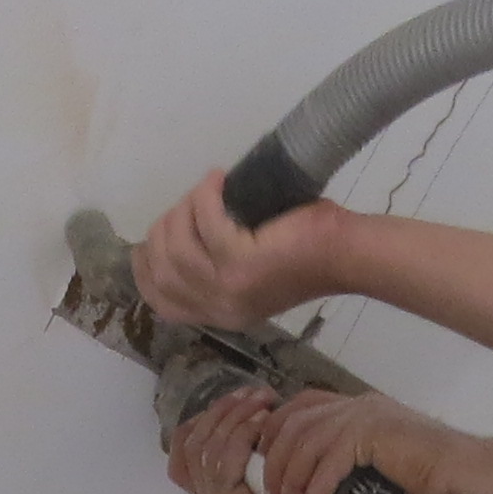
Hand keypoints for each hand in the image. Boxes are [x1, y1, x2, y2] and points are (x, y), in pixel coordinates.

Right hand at [132, 168, 354, 327]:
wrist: (347, 254)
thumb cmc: (306, 253)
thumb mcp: (250, 272)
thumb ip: (215, 266)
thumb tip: (175, 233)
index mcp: (219, 314)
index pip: (161, 301)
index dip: (145, 267)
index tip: (150, 238)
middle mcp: (220, 308)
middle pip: (162, 269)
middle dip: (164, 229)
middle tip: (188, 202)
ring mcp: (230, 289)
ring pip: (177, 247)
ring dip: (184, 209)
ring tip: (206, 189)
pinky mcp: (243, 263)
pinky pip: (206, 223)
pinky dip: (206, 195)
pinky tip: (218, 179)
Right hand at [168, 388, 344, 493]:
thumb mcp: (274, 479)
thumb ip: (258, 455)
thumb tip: (261, 410)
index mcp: (212, 493)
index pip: (184, 447)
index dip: (205, 417)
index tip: (238, 399)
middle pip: (193, 441)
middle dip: (223, 409)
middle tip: (255, 392)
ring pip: (207, 448)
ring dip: (235, 417)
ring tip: (262, 401)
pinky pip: (224, 463)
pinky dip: (242, 436)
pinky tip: (263, 423)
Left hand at [247, 385, 466, 493]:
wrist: (467, 474)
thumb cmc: (435, 482)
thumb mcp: (380, 487)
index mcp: (359, 408)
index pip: (300, 407)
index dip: (277, 434)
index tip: (270, 470)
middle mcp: (356, 405)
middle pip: (291, 424)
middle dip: (274, 465)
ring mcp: (362, 415)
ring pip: (301, 446)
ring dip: (290, 486)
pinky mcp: (368, 433)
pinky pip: (324, 467)